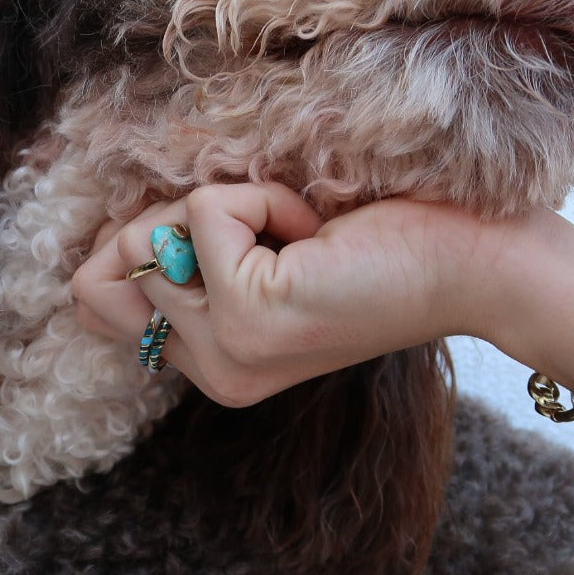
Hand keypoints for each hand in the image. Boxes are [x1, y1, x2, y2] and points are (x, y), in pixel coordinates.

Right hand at [72, 182, 495, 406]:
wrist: (472, 259)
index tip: (237, 237)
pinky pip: (204, 212)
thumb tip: (101, 250)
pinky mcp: (247, 316)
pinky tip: (320, 235)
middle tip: (282, 237)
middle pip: (120, 261)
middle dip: (193, 218)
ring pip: (158, 231)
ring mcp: (228, 354)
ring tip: (306, 238)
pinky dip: (262, 198)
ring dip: (235, 205)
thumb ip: (179, 255)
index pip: (100, 302)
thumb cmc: (380, 240)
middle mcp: (216, 376)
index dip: (145, 243)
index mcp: (217, 367)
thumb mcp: (260, 251)